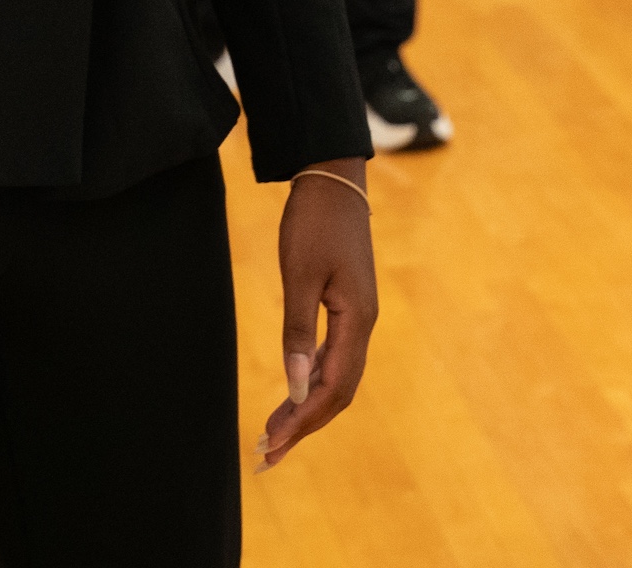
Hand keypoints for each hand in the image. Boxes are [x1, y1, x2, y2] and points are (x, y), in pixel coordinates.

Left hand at [260, 163, 376, 466]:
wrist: (333, 179)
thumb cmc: (313, 222)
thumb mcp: (299, 276)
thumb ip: (298, 332)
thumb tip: (298, 386)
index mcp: (357, 319)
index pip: (333, 387)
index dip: (302, 420)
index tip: (270, 444)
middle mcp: (364, 324)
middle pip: (340, 392)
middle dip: (305, 426)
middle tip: (267, 454)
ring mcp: (359, 315)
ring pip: (340, 378)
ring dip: (309, 409)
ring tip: (275, 433)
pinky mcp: (349, 306)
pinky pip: (337, 358)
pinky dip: (315, 382)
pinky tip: (295, 393)